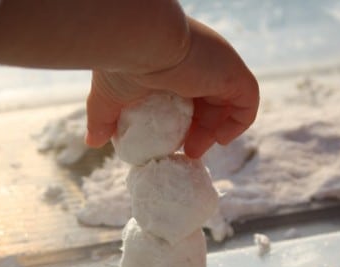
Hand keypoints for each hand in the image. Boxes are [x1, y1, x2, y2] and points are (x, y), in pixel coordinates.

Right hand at [85, 17, 258, 157]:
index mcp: (175, 63)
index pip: (187, 96)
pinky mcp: (234, 74)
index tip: (172, 144)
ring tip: (194, 150)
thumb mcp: (109, 95)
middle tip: (185, 152)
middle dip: (198, 131)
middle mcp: (200, 63)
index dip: (182, 123)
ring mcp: (219, 68)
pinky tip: (219, 139)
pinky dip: (238, 124)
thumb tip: (92, 142)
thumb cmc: (123, 62)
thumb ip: (103, 117)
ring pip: (227, 104)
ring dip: (214, 131)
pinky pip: (247, 103)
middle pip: (208, 102)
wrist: (141, 40)